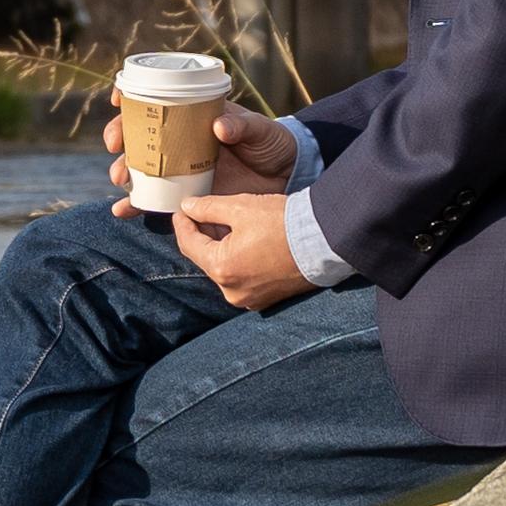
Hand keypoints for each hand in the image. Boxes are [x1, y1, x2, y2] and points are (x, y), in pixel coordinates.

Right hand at [99, 101, 298, 211]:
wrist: (287, 176)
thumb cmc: (272, 143)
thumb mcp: (260, 129)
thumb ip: (242, 126)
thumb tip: (220, 126)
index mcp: (195, 118)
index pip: (157, 103)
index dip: (133, 100)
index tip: (120, 102)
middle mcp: (182, 142)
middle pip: (141, 137)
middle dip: (123, 140)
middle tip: (118, 148)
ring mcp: (182, 169)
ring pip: (143, 169)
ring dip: (125, 173)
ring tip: (120, 180)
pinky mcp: (188, 195)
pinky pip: (157, 199)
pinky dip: (138, 205)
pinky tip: (122, 210)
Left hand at [166, 190, 313, 311]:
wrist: (324, 242)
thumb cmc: (283, 223)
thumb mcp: (240, 208)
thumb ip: (208, 208)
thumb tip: (187, 207)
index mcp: (222, 269)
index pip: (189, 245)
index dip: (183, 224)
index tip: (181, 210)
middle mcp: (232, 291)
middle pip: (206, 259)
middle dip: (202, 236)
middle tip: (199, 213)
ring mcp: (250, 299)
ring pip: (224, 269)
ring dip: (220, 248)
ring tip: (222, 225)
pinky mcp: (266, 299)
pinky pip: (242, 278)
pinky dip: (237, 261)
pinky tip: (242, 242)